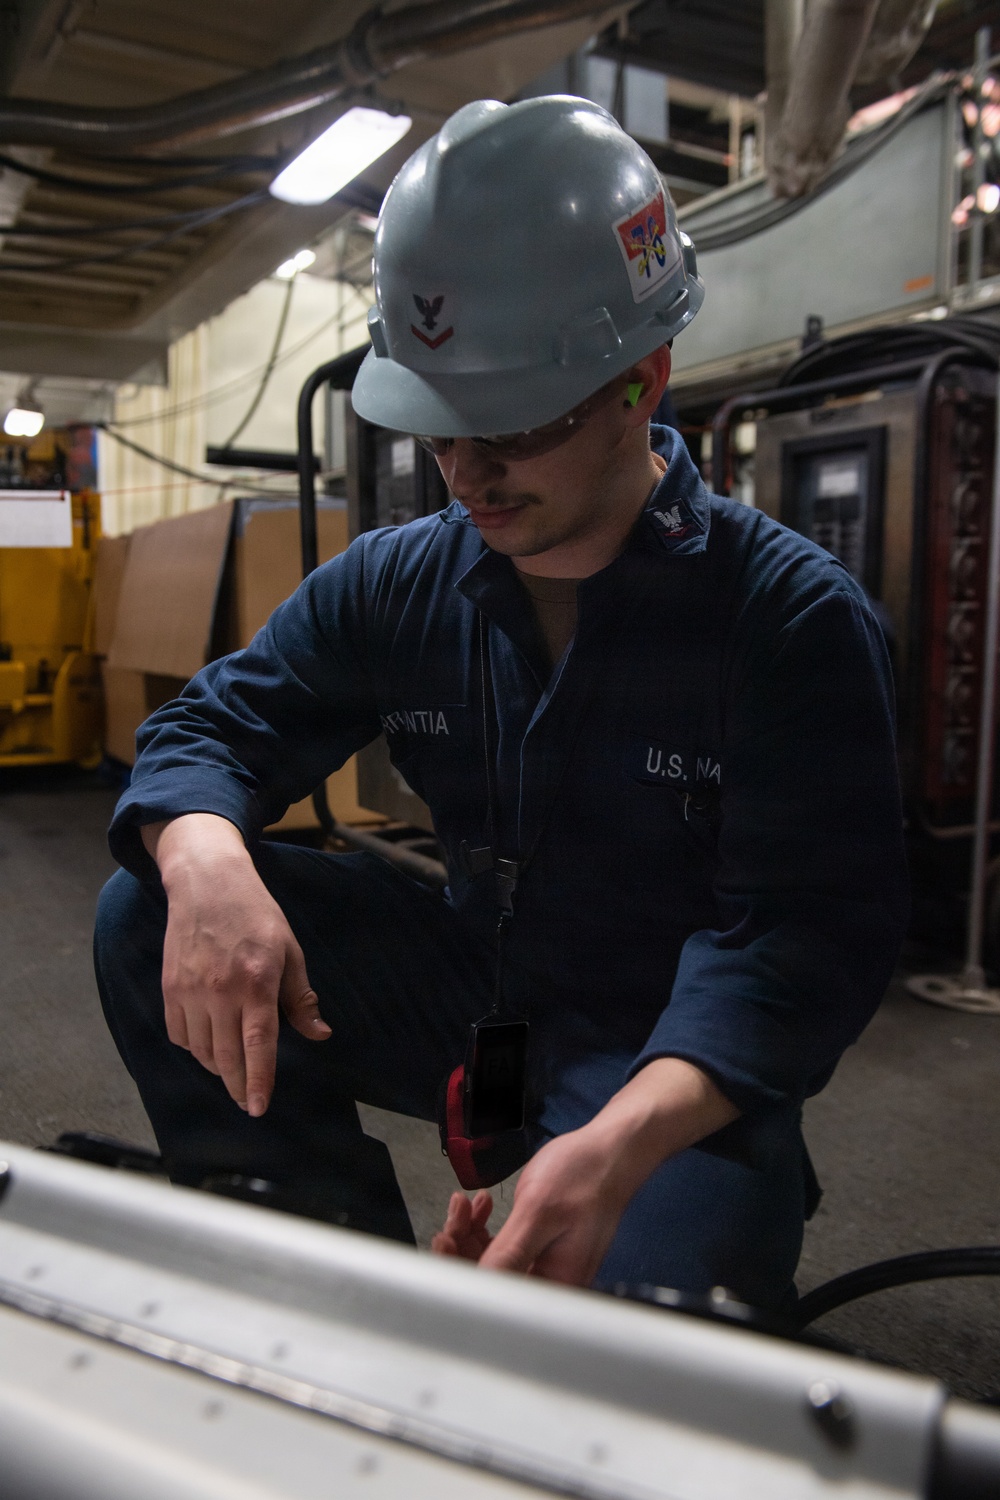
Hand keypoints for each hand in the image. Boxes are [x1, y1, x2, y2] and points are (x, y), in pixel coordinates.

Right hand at [146, 814, 329, 1115]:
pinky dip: (193, 1047)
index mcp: (256, 982)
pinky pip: (179, 1034)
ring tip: (232, 1067)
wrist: (207, 883)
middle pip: (226, 1057)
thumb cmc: (255, 914)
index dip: (258, 1081)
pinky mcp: (170, 988)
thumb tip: (320, 1033)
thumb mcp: (289, 950)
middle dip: (237, 1085)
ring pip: (201, 1050)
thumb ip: (300, 998)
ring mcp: (190, 991)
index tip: (258, 1107)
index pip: (258, 1045)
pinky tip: (208, 1043)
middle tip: (246, 1100)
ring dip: (217, 1067)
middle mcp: (220, 991)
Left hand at [441, 1058, 739, 1286]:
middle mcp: (549, 1283)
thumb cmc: (583, 1176)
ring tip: (468, 1201)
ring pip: (492, 1261)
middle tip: (454, 1210)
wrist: (612, 1150)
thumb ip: (507, 1254)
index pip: (494, 1296)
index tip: (442, 1240)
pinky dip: (487, 1226)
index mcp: (553, 1286)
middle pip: (489, 1280)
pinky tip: (484, 1203)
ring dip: (471, 1232)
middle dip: (463, 1246)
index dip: (460, 1272)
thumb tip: (476, 1291)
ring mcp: (545, 1264)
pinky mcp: (542, 1246)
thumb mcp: (538, 1212)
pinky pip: (505, 1246)